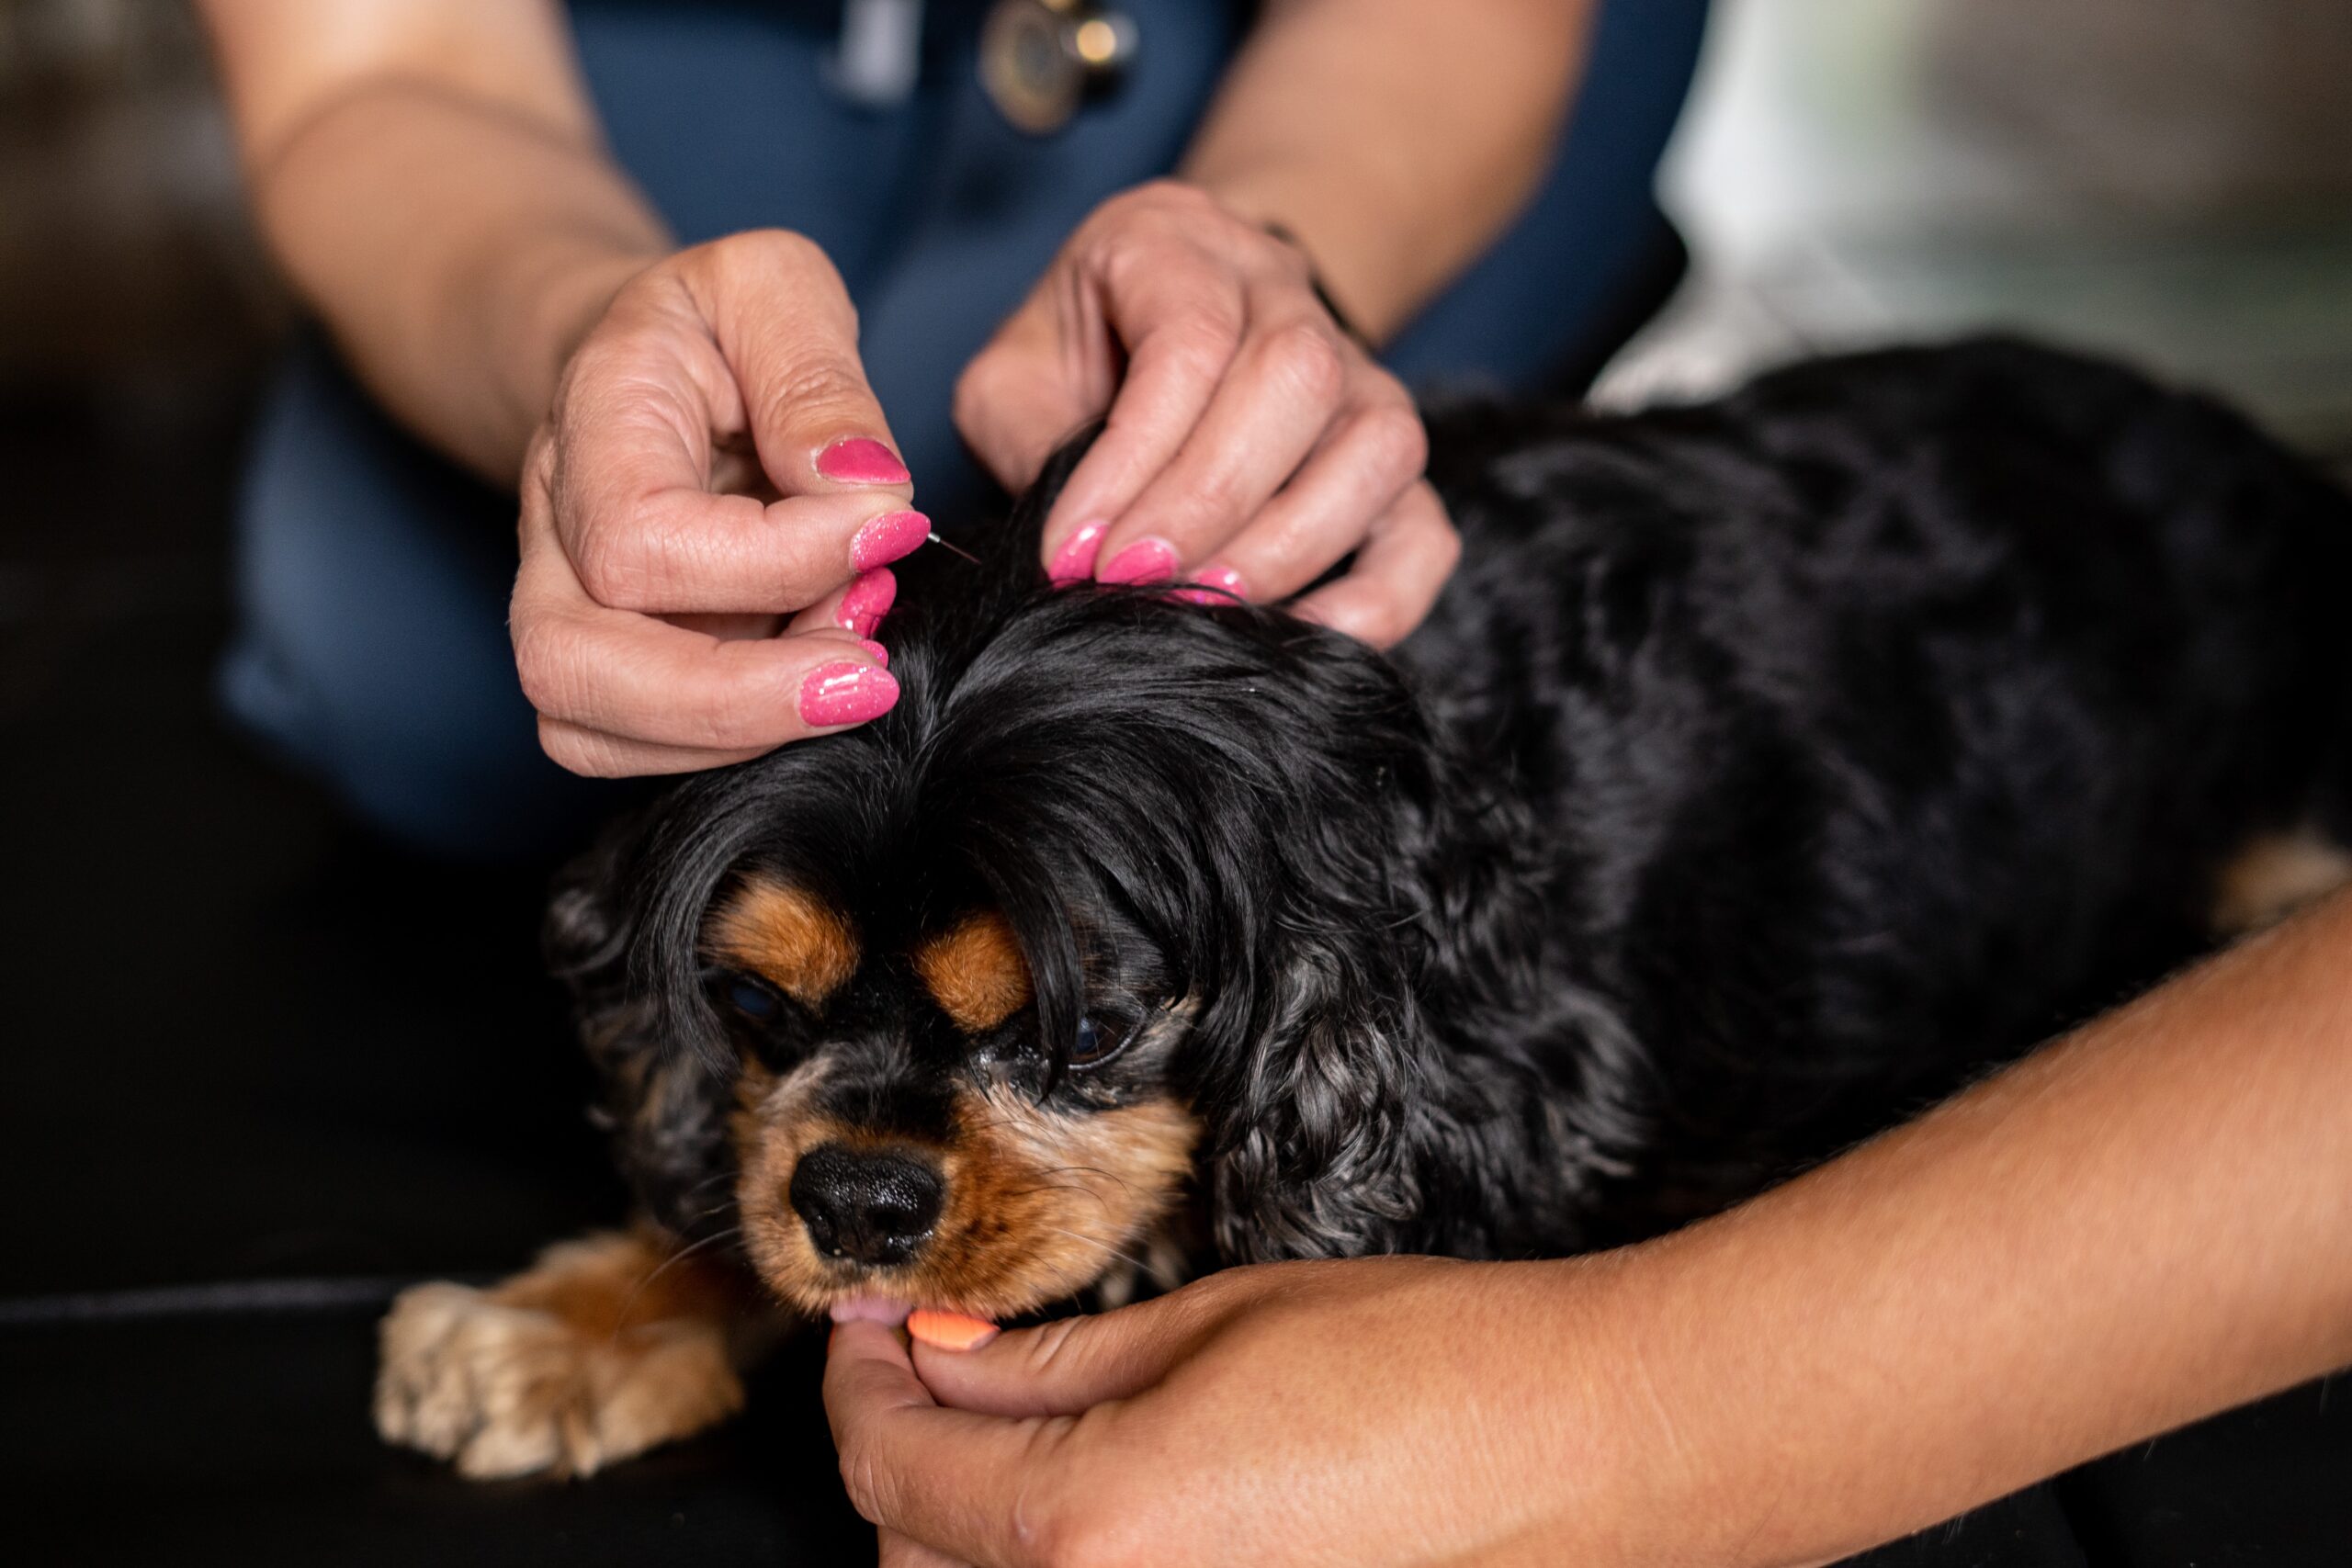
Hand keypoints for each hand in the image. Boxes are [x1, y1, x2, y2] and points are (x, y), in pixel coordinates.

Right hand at [512, 230, 926, 776]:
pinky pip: (636, 752)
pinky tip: (815, 678)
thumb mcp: (776, 287)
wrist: (653, 360)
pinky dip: (734, 744)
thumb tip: (866, 491)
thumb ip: (817, 376)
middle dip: (736, 699)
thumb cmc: (720, 321)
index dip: (777, 559)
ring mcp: (564, 611)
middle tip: (868, 673)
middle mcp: (548, 533)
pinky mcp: (608, 672)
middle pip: (574, 668)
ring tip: (853, 666)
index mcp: (587, 425)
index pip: (639, 541)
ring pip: (594, 732)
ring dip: (741, 730)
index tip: (891, 528)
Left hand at [824, 1257, 1684, 1567]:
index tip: (871, 1322)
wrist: (1582, 1450)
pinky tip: (1091, 1498)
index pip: (889, 1468)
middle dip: (901, 1454)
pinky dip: (1053, 1566)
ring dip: (964, 1527)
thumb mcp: (1211, 1324)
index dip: (858, 1377)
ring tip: (1003, 1430)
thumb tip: (948, 1362)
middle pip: (913, 1560)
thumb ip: (1052, 1363)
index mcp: (1087, 1525)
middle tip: (927, 1359)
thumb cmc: (1430, 1371)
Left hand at [953, 183, 1457, 647]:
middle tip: (1132, 582)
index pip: (1188, 340)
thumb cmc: (1075, 360)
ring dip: (1290, 545)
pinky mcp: (1390, 464)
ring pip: (1376, 445)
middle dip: (1209, 502)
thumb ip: (1027, 441)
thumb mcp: (1013, 376)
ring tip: (1206, 608)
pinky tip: (1302, 638)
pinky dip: (1379, 598)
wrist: (1155, 329)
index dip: (1134, 460)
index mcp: (1179, 243)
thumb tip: (1074, 553)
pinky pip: (1425, 531)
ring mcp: (1359, 374)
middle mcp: (1286, 292)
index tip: (1074, 553)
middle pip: (1296, 380)